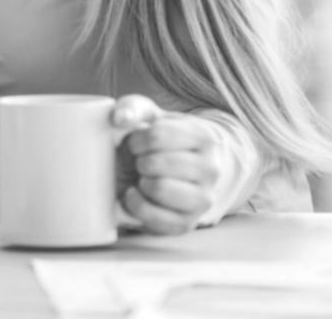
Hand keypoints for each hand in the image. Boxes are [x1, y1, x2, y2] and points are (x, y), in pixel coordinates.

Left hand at [112, 94, 221, 234]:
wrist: (179, 168)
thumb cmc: (160, 138)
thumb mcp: (150, 115)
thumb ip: (133, 108)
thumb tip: (119, 119)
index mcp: (204, 138)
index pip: (158, 135)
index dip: (136, 139)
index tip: (136, 142)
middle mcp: (211, 170)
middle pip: (157, 163)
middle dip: (138, 161)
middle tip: (139, 160)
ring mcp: (203, 199)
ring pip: (160, 189)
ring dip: (140, 181)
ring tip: (142, 176)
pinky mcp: (187, 223)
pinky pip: (155, 218)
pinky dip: (136, 205)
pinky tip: (136, 193)